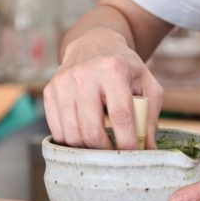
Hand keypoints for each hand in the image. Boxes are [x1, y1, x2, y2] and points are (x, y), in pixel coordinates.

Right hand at [43, 27, 163, 149]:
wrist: (94, 45)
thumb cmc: (125, 69)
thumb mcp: (147, 85)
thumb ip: (150, 117)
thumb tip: (149, 151)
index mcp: (113, 70)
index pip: (121, 115)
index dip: (128, 141)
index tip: (133, 155)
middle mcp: (84, 75)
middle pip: (92, 131)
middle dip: (106, 150)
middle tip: (116, 153)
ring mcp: (62, 84)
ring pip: (73, 135)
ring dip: (89, 148)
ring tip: (102, 145)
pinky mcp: (49, 92)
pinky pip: (58, 131)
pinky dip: (73, 142)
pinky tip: (86, 136)